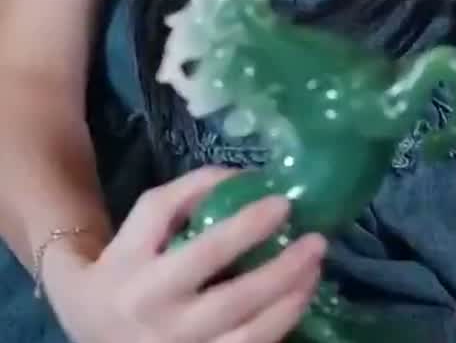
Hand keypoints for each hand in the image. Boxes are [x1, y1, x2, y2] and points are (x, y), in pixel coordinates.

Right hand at [45, 166, 325, 342]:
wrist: (90, 321)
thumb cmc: (128, 258)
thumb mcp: (146, 216)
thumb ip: (190, 190)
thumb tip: (250, 177)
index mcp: (144, 272)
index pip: (203, 248)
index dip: (247, 226)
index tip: (283, 202)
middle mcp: (161, 319)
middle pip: (232, 299)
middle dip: (282, 270)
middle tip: (316, 240)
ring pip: (246, 336)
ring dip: (289, 302)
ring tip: (315, 270)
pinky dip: (278, 327)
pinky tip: (298, 300)